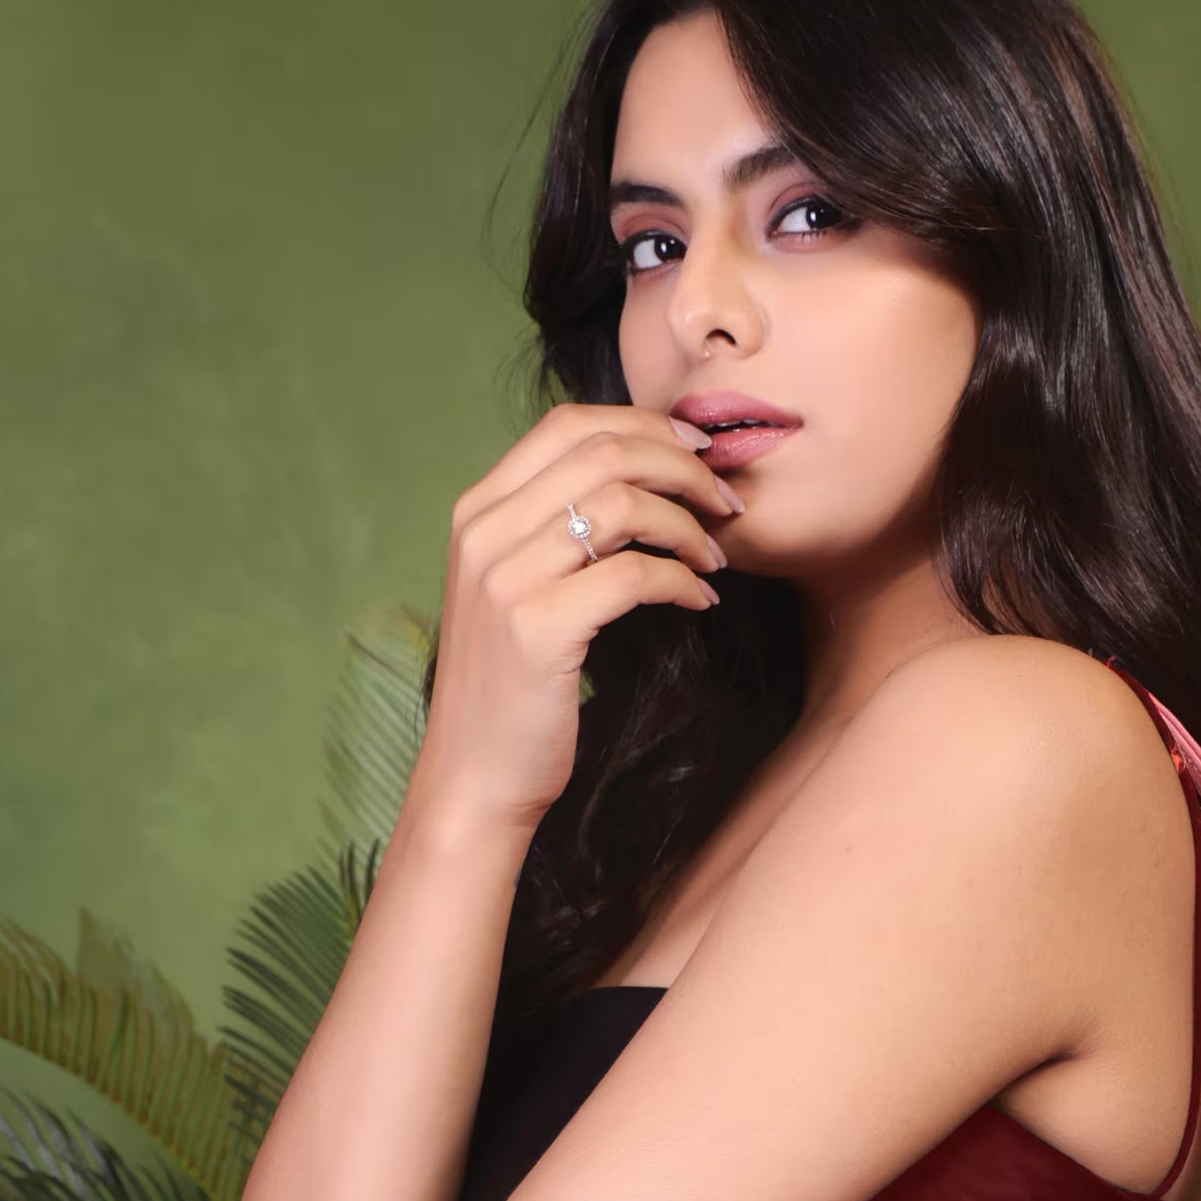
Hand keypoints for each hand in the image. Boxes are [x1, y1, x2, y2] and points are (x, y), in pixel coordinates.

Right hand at [410, 402, 743, 836]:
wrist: (474, 776)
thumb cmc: (511, 689)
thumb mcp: (516, 589)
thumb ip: (552, 530)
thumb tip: (634, 481)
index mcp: (478, 511)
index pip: (568, 424)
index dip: (644, 425)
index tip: (697, 450)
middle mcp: (484, 533)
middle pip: (602, 452)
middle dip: (682, 467)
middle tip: (726, 501)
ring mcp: (506, 579)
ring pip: (622, 504)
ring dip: (688, 525)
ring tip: (716, 557)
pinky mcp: (539, 628)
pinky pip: (633, 575)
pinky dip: (681, 580)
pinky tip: (700, 599)